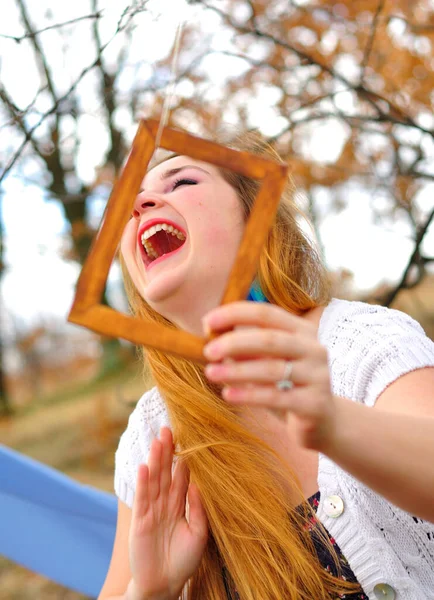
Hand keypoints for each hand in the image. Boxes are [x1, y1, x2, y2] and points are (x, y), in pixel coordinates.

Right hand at [129, 427, 207, 599]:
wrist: (165, 585)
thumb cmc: (184, 561)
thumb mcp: (199, 534)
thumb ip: (199, 509)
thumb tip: (198, 484)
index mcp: (180, 505)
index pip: (181, 476)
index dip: (183, 457)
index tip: (186, 437)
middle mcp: (165, 504)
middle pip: (166, 472)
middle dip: (167, 451)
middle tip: (168, 428)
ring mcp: (151, 511)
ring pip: (154, 480)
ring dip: (155, 460)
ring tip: (157, 440)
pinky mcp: (141, 522)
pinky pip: (143, 499)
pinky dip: (143, 483)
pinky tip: (144, 467)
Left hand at [203, 302, 336, 451]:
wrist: (323, 421)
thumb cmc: (287, 385)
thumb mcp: (267, 362)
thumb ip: (245, 348)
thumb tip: (211, 334)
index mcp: (302, 331)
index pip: (266, 314)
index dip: (235, 314)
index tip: (207, 322)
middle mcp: (314, 349)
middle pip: (269, 339)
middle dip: (234, 343)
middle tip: (208, 351)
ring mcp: (318, 376)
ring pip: (272, 369)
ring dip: (236, 370)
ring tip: (211, 373)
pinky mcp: (315, 403)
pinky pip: (276, 397)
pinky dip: (248, 395)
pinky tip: (228, 395)